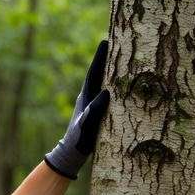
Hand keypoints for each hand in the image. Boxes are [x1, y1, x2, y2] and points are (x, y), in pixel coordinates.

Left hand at [43, 40, 110, 179]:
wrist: (72, 153)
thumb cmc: (78, 139)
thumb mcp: (86, 124)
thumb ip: (94, 109)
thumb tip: (107, 92)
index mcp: (85, 96)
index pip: (94, 72)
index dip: (100, 57)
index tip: (105, 41)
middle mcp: (89, 96)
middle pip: (100, 73)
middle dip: (107, 58)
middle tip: (115, 41)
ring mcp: (93, 103)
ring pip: (104, 82)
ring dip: (111, 69)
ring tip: (121, 56)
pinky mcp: (98, 111)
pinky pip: (108, 93)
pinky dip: (115, 85)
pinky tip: (122, 83)